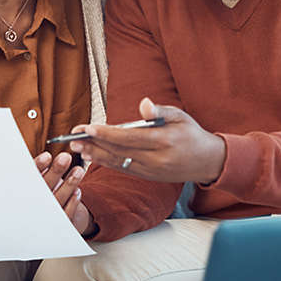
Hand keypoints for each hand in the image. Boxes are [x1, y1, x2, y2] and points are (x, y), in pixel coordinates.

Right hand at [34, 151, 95, 235]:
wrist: (44, 223)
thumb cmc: (41, 192)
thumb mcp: (37, 180)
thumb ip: (38, 169)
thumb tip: (46, 153)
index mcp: (24, 191)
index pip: (29, 177)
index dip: (38, 166)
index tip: (47, 156)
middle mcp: (32, 204)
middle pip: (44, 187)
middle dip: (55, 172)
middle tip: (65, 157)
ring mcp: (45, 216)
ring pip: (57, 200)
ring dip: (68, 185)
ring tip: (79, 170)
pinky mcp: (58, 225)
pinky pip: (65, 215)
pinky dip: (72, 203)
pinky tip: (78, 191)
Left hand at [69, 97, 225, 184]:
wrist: (207, 161)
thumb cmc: (191, 133)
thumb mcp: (180, 115)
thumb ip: (159, 111)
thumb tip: (144, 104)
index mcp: (164, 141)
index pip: (130, 138)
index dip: (107, 134)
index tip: (89, 128)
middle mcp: (156, 159)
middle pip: (119, 152)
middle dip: (95, 144)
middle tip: (73, 137)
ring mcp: (151, 171)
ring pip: (118, 163)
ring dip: (96, 155)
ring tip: (77, 147)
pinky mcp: (148, 176)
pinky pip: (123, 169)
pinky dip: (106, 162)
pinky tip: (92, 156)